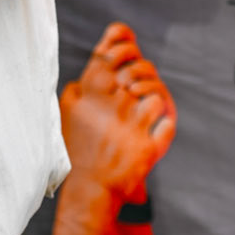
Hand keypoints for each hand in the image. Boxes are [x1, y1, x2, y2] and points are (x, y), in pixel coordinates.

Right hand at [58, 22, 175, 200]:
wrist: (89, 190)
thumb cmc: (76, 151)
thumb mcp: (66, 115)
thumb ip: (78, 89)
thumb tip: (97, 62)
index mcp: (89, 95)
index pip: (109, 54)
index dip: (122, 43)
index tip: (128, 44)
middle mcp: (111, 106)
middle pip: (137, 69)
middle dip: (141, 70)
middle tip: (137, 83)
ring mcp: (131, 127)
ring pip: (156, 94)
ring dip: (153, 97)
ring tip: (145, 108)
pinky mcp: (148, 148)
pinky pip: (168, 123)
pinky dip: (165, 123)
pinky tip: (156, 127)